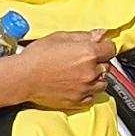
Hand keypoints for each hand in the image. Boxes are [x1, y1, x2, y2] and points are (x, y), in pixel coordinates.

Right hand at [0, 28, 116, 111]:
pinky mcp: (77, 101)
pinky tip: (78, 85)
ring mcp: (85, 88)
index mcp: (88, 53)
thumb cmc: (37, 57)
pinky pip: (92, 97)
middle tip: (85, 59)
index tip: (100, 47)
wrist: (23, 78)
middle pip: (108, 66)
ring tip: (82, 73)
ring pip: (103, 83)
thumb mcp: (60, 37)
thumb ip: (83, 36)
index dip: (105, 46)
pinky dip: (89, 91)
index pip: (111, 49)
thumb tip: (99, 34)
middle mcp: (90, 72)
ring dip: (96, 77)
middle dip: (99, 61)